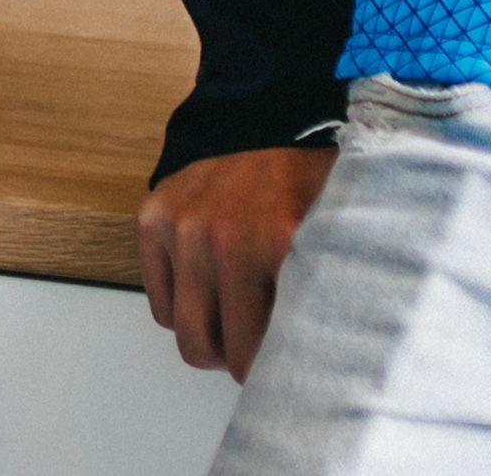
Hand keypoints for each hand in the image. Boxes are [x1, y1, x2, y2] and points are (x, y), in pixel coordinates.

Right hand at [135, 144, 328, 377]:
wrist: (270, 121)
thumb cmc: (307, 185)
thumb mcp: (337, 237)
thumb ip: (327, 292)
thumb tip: (327, 361)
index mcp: (274, 242)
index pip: (259, 350)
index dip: (274, 369)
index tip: (284, 369)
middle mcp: (222, 234)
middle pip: (213, 348)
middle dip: (237, 358)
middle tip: (258, 345)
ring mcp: (182, 225)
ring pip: (182, 331)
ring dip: (209, 336)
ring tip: (235, 319)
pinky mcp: (153, 217)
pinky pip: (158, 301)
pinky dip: (182, 305)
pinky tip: (211, 288)